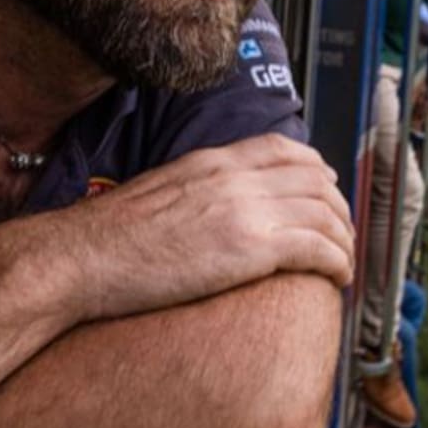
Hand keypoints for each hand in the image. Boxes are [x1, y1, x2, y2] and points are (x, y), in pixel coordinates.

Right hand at [62, 134, 354, 321]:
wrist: (83, 258)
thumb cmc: (110, 236)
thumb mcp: (161, 189)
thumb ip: (199, 187)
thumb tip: (215, 206)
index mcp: (213, 160)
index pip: (284, 149)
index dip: (316, 169)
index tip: (326, 188)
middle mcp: (236, 178)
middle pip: (315, 179)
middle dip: (338, 206)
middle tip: (342, 231)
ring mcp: (245, 211)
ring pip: (324, 214)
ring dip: (344, 239)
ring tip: (344, 260)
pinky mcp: (250, 249)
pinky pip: (316, 248)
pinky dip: (338, 262)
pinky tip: (338, 279)